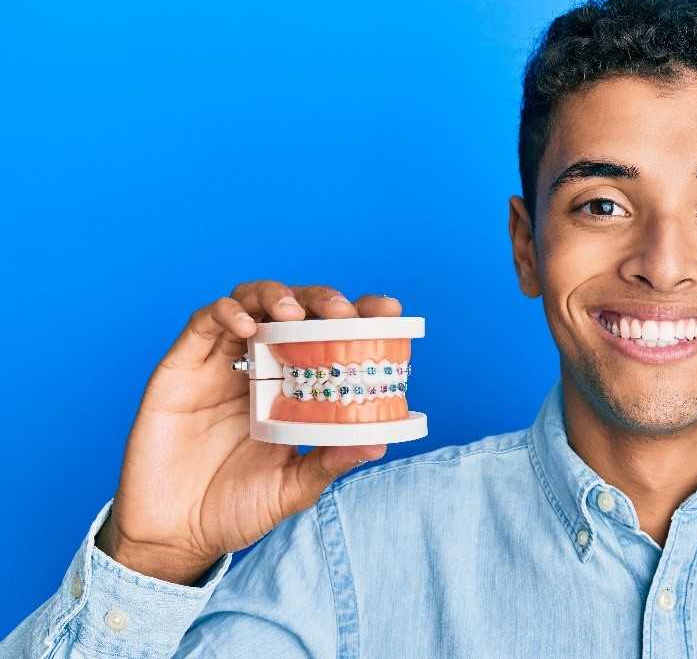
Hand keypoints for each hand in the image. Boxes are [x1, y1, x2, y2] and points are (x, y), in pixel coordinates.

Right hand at [95, 280, 400, 583]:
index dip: (360, 315)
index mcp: (295, 388)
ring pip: (250, 301)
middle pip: (295, 309)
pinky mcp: (182, 366)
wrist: (175, 534)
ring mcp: (222, 363)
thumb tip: (379, 442)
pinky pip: (203, 322)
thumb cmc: (236, 508)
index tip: (388, 311)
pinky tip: (247, 328)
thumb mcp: (293, 488)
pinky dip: (227, 313)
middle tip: (342, 311)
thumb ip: (330, 462)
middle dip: (322, 300)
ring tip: (293, 313)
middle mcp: (262, 366)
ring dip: (275, 295)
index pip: (332, 336)